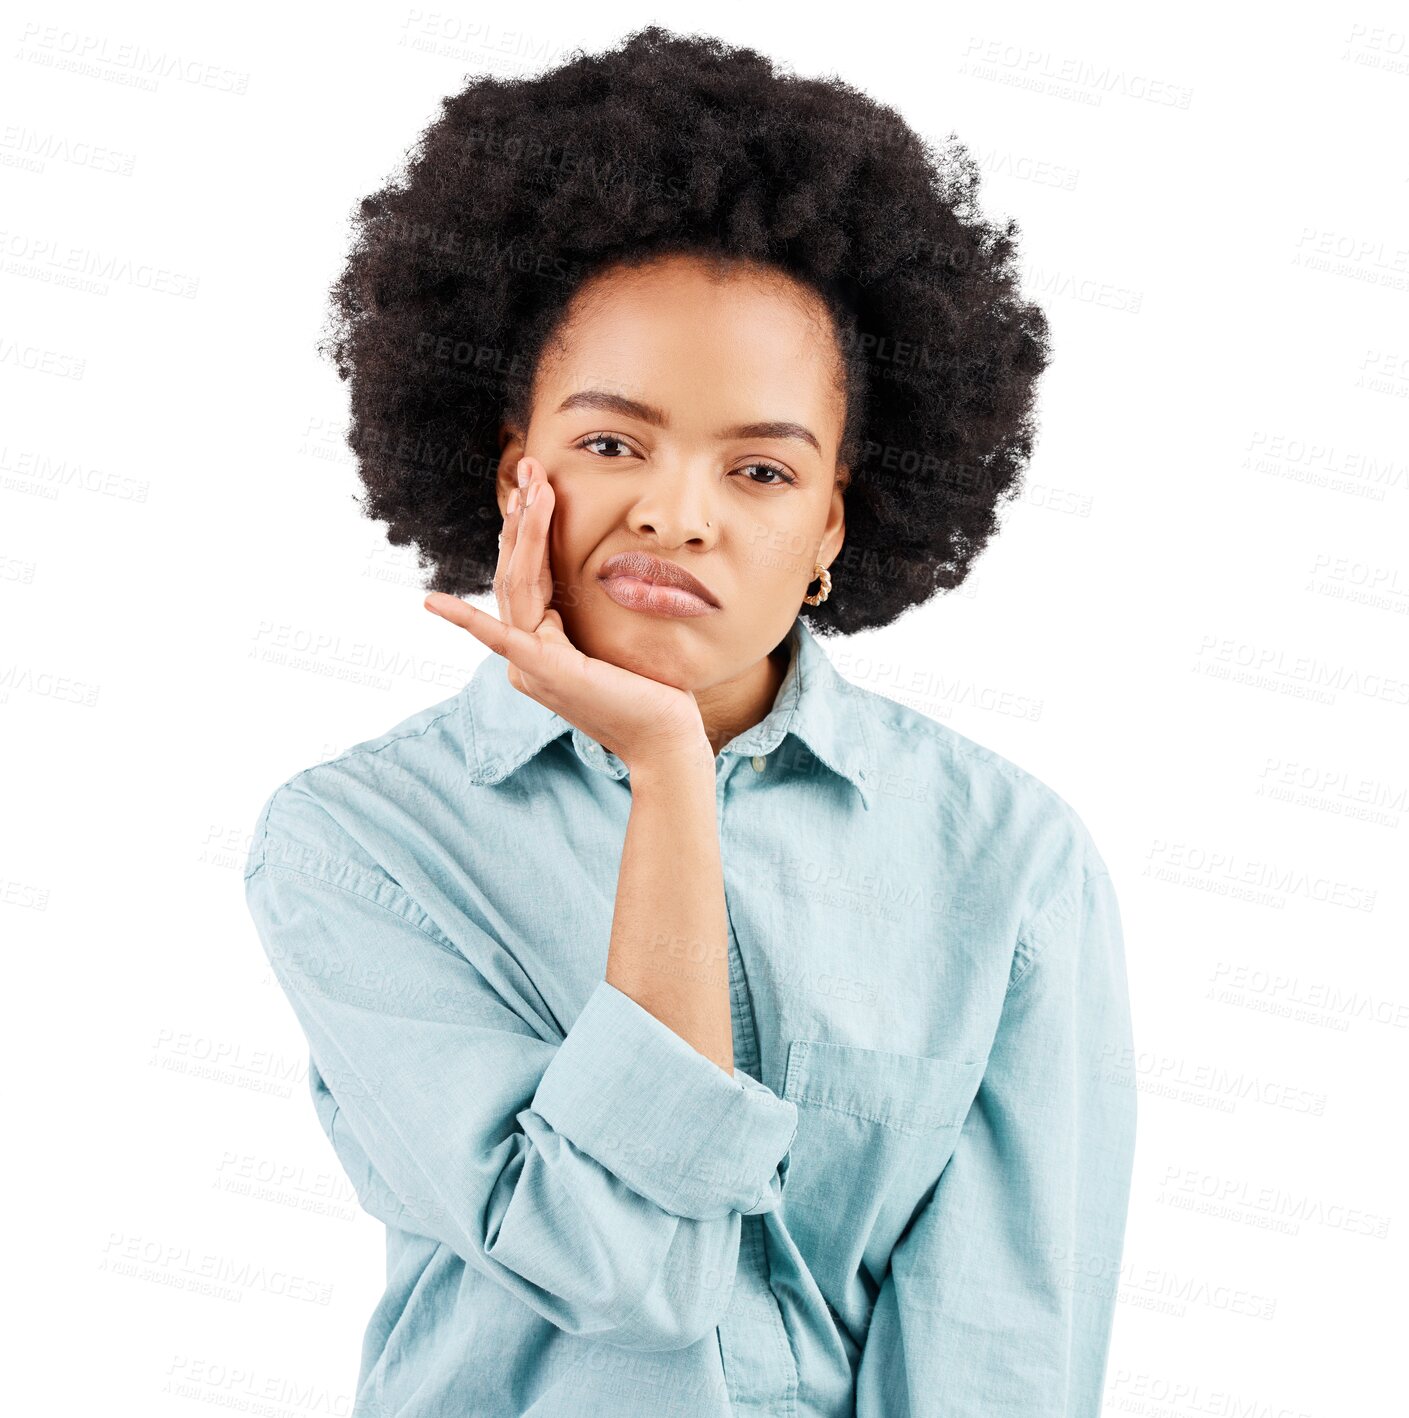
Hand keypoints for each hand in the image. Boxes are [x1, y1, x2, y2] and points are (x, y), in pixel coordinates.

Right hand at [424, 456, 709, 771]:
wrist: (667, 740)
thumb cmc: (654, 693)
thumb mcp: (619, 636)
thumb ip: (595, 610)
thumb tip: (606, 571)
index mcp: (541, 647)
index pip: (528, 577)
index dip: (529, 528)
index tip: (539, 483)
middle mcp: (526, 656)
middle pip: (516, 574)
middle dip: (522, 517)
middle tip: (529, 467)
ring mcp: (530, 666)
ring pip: (516, 586)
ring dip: (521, 533)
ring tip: (530, 488)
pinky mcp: (543, 672)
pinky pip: (502, 637)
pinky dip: (466, 619)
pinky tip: (433, 603)